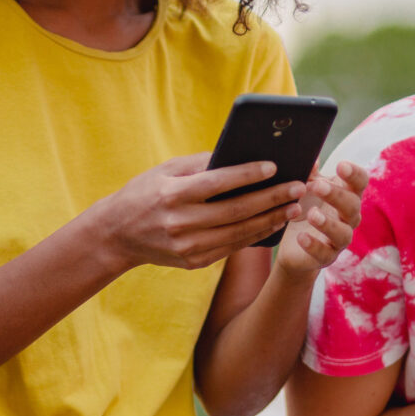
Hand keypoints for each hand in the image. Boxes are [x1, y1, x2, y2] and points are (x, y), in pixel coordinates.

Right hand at [94, 152, 304, 270]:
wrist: (116, 235)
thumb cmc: (144, 193)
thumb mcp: (164, 171)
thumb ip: (199, 164)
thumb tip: (239, 153)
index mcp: (171, 195)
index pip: (216, 183)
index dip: (247, 174)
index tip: (274, 165)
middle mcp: (180, 223)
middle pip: (235, 211)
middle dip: (270, 198)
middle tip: (298, 187)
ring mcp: (187, 247)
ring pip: (238, 233)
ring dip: (270, 219)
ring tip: (294, 206)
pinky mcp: (193, 262)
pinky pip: (231, 247)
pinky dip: (255, 235)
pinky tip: (272, 222)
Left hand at [275, 161, 368, 277]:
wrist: (294, 247)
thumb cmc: (304, 209)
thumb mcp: (304, 189)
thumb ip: (309, 174)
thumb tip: (310, 156)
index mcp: (346, 195)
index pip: (360, 182)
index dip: (354, 174)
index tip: (341, 165)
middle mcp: (348, 217)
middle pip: (352, 205)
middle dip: (337, 195)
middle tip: (318, 186)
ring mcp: (339, 239)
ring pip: (343, 233)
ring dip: (328, 223)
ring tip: (312, 214)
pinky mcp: (326, 257)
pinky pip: (325, 253)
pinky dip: (314, 245)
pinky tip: (301, 237)